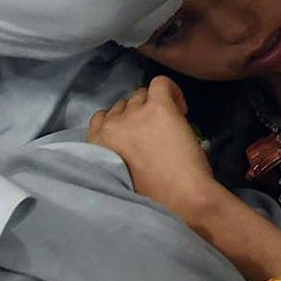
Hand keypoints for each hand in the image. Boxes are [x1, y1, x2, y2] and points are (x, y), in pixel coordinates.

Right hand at [87, 77, 227, 229]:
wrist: (179, 198)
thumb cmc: (153, 196)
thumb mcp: (119, 172)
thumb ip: (117, 152)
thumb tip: (133, 138)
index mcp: (97, 145)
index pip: (101, 118)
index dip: (122, 122)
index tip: (139, 135)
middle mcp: (110, 125)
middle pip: (123, 105)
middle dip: (139, 113)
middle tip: (157, 131)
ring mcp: (134, 114)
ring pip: (141, 93)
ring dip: (154, 104)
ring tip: (171, 124)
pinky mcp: (158, 107)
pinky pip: (161, 82)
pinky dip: (173, 91)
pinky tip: (183, 110)